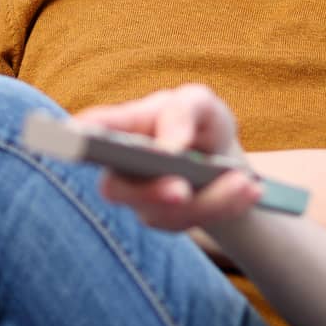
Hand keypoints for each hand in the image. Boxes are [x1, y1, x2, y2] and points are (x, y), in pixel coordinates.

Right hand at [76, 84, 261, 231]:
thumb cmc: (198, 120)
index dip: (74, 136)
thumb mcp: (200, 102)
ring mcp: (141, 199)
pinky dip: (226, 206)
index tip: (76, 135)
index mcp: (121, 126)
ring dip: (209, 200)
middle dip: (150, 193)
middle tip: (181, 190)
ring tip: (243, 181)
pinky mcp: (167, 220)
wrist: (221, 155)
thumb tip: (170, 148)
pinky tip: (251, 191)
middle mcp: (121, 167)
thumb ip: (183, 112)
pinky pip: (192, 223)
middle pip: (116, 189)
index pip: (89, 130)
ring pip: (163, 213)